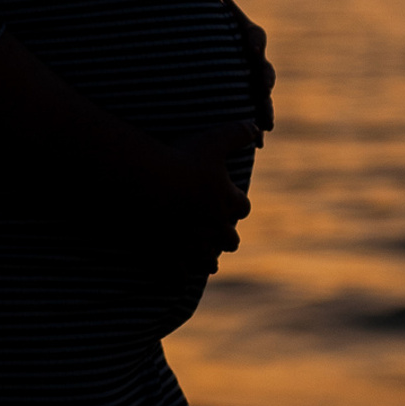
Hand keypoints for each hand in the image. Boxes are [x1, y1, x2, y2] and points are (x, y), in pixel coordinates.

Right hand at [139, 119, 257, 270]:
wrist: (144, 183)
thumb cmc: (180, 157)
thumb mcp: (213, 138)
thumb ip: (238, 132)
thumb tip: (259, 129)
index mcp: (227, 201)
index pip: (242, 208)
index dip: (235, 204)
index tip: (228, 202)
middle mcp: (214, 228)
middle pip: (230, 240)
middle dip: (225, 236)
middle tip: (215, 231)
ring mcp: (192, 246)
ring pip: (208, 262)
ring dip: (206, 259)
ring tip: (202, 258)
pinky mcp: (169, 258)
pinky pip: (179, 276)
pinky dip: (179, 275)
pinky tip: (175, 273)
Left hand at [211, 0, 275, 131]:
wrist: (200, 54)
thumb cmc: (205, 25)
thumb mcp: (207, 8)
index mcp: (247, 37)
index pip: (255, 37)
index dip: (254, 42)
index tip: (250, 49)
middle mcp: (254, 62)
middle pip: (265, 71)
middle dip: (264, 81)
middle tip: (262, 89)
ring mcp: (250, 84)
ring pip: (263, 98)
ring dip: (265, 110)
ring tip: (265, 125)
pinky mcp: (243, 103)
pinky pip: (253, 116)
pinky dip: (255, 129)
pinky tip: (256, 144)